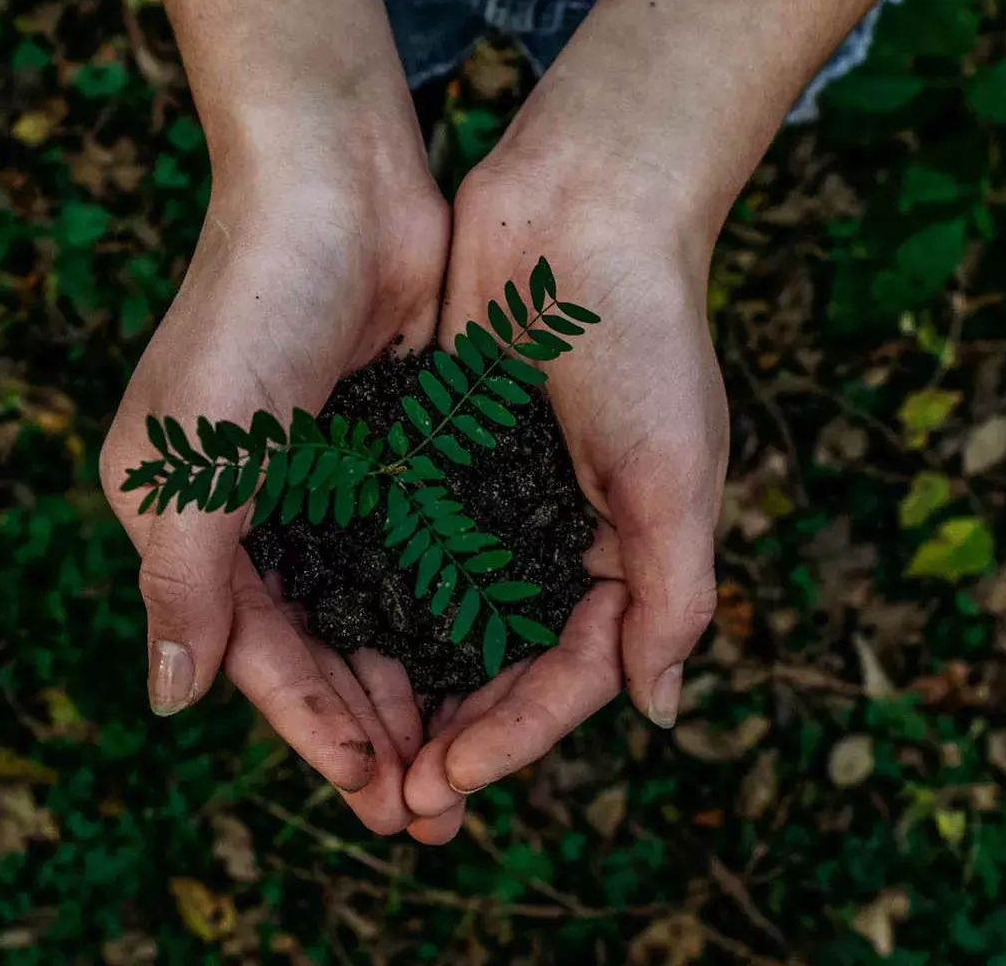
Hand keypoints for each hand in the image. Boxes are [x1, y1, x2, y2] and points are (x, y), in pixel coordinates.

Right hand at [99, 154, 446, 834]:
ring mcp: (325, 483)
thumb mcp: (194, 458)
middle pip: (316, 648)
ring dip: (412, 686)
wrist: (336, 182)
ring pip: (371, 613)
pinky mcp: (390, 450)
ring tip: (463, 758)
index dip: (311, 727)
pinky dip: (443, 610)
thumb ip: (182, 582)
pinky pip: (416, 553)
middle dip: (369, 730)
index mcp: (186, 519)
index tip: (374, 790)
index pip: (252, 653)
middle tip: (430, 808)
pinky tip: (486, 661)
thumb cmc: (249, 310)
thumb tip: (169, 701)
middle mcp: (253, 511)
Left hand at [401, 151, 727, 837]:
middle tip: (396, 800)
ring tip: (359, 749)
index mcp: (626, 555)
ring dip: (409, 687)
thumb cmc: (645, 335)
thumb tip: (658, 710)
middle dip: (455, 736)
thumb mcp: (675, 472)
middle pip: (501, 668)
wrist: (583, 204)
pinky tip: (331, 642)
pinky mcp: (439, 456)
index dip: (513, 737)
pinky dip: (376, 599)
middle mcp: (558, 540)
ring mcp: (495, 501)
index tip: (448, 779)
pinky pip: (403, 548)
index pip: (569, 677)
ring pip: (445, 621)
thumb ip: (672, 594)